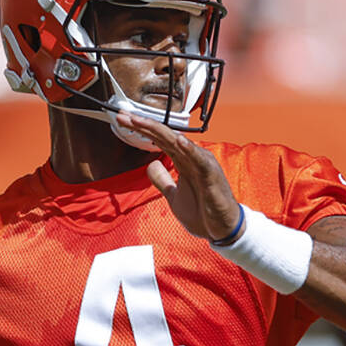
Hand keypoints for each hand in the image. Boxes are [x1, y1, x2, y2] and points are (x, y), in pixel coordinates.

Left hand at [116, 112, 242, 242]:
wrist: (221, 230)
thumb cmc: (202, 211)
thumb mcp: (173, 195)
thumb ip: (163, 180)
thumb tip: (151, 166)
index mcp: (183, 161)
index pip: (159, 140)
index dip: (141, 130)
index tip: (123, 120)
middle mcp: (192, 158)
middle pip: (165, 136)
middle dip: (143, 125)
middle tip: (123, 115)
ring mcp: (203, 165)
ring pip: (179, 142)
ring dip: (159, 131)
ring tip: (141, 121)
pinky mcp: (212, 176)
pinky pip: (200, 161)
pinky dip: (190, 150)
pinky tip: (179, 141)